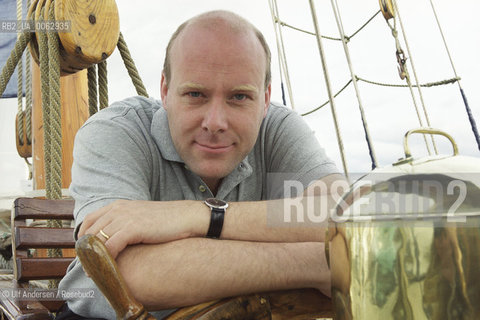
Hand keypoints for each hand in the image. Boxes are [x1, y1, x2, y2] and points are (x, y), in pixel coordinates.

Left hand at [77, 200, 208, 258]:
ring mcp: (124, 218)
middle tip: (88, 268)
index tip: (86, 254)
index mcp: (118, 206)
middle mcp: (118, 209)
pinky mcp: (132, 228)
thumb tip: (116, 240)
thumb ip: (126, 224)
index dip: (83, 239)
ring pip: (97, 240)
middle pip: (90, 232)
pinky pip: (110, 246)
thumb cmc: (168, 221)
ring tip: (95, 273)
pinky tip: (109, 269)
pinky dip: (106, 259)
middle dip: (86, 252)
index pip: (89, 221)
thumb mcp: (141, 217)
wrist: (187, 217)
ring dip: (94, 259)